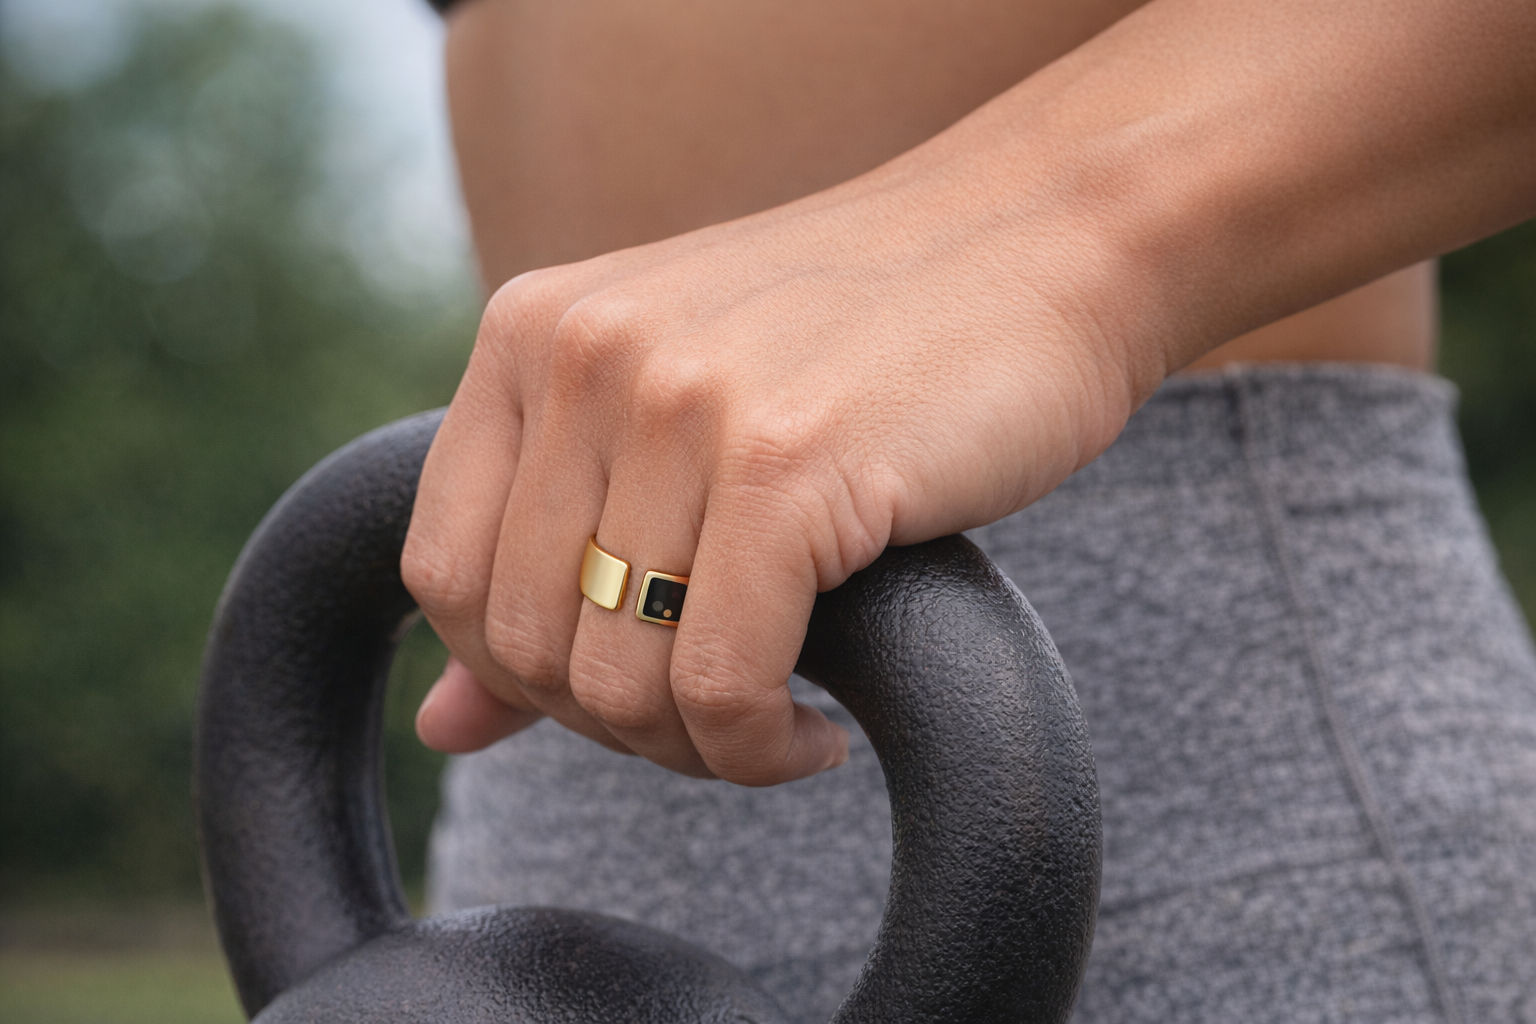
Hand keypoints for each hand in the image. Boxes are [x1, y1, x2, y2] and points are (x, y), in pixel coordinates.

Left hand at [402, 137, 1150, 783]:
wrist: (1046, 240)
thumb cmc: (868, 342)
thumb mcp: (683, 421)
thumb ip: (550, 560)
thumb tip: (441, 728)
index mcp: (532, 332)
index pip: (439, 573)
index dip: (521, 676)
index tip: (631, 688)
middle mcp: (586, 355)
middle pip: (521, 645)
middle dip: (619, 727)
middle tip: (720, 721)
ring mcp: (682, 404)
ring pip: (617, 682)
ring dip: (698, 750)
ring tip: (774, 722)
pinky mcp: (787, 465)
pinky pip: (721, 687)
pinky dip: (762, 749)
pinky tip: (820, 732)